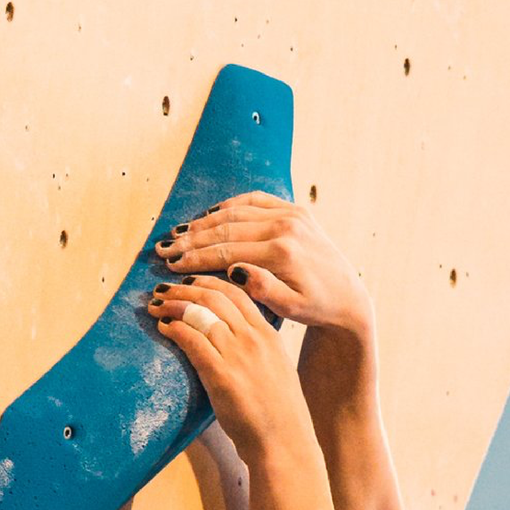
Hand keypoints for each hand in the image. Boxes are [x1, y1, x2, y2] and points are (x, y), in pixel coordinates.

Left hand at [147, 274, 314, 462]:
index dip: (210, 282)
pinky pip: (192, 339)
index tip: (191, 281)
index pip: (238, 292)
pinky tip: (163, 327)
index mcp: (269, 334)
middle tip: (165, 289)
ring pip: (201, 313)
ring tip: (155, 304)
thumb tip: (232, 340)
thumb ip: (257, 349)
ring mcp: (239, 355)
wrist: (283, 443)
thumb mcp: (275, 369)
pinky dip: (174, 328)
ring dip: (173, 305)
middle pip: (216, 296)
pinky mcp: (222, 374)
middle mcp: (254, 338)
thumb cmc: (276, 414)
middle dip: (186, 288)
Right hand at [153, 193, 372, 335]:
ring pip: (236, 212)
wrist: (346, 294)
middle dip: (191, 239)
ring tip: (177, 233)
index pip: (226, 251)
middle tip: (163, 248)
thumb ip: (263, 290)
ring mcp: (291, 213)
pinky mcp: (295, 209)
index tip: (170, 264)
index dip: (194, 258)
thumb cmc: (314, 308)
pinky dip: (229, 206)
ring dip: (203, 222)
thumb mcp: (291, 309)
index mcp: (282, 252)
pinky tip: (208, 216)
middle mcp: (286, 226)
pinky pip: (254, 200)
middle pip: (226, 228)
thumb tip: (235, 270)